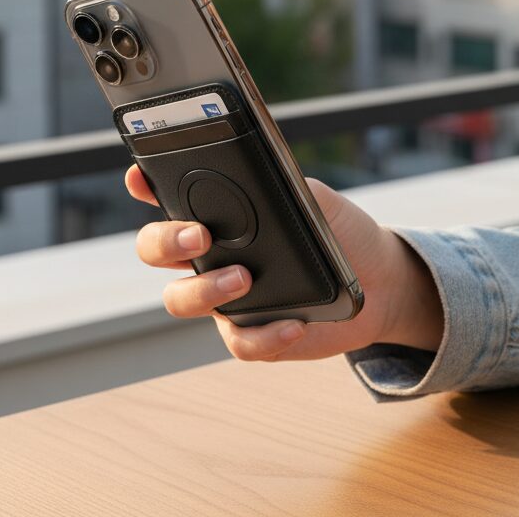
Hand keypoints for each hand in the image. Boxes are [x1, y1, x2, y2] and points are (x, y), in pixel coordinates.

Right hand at [125, 166, 443, 360]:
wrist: (378, 278)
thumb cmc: (338, 230)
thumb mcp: (315, 199)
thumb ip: (283, 187)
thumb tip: (257, 186)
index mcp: (219, 213)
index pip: (168, 195)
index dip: (146, 186)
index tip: (140, 177)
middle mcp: (210, 255)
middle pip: (154, 249)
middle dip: (165, 241)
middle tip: (199, 237)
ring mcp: (224, 297)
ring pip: (180, 300)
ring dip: (204, 290)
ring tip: (244, 279)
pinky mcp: (251, 334)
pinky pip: (239, 341)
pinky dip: (265, 334)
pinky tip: (293, 323)